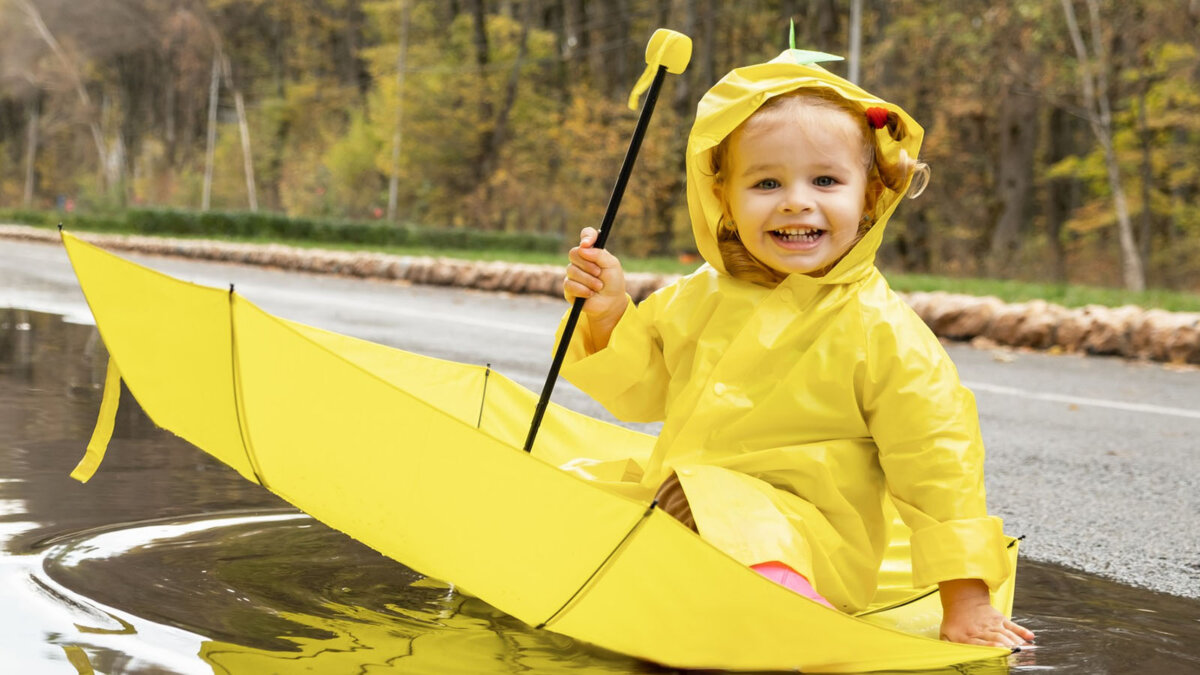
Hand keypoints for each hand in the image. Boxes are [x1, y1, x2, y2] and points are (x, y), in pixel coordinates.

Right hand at [564, 227, 626, 347]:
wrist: (611, 303)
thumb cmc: (613, 282)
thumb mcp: (612, 266)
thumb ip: (600, 255)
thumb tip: (583, 249)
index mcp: (592, 251)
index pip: (586, 235)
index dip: (586, 236)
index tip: (587, 244)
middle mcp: (581, 260)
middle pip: (573, 253)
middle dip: (587, 264)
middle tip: (599, 273)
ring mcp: (573, 273)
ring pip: (572, 271)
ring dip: (588, 280)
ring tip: (598, 287)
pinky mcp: (568, 288)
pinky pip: (570, 284)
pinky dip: (582, 290)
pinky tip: (590, 294)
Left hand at [939, 578, 1033, 647]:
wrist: (963, 601)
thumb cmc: (955, 623)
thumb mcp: (946, 635)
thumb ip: (948, 649)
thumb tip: (949, 660)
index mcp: (968, 637)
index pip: (980, 644)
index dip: (991, 648)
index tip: (1001, 652)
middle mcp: (982, 630)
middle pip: (997, 640)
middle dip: (1007, 648)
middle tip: (1017, 655)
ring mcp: (992, 624)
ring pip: (1006, 634)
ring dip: (1016, 643)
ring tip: (1026, 651)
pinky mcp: (1000, 619)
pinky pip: (1012, 625)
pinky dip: (1022, 631)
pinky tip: (1030, 637)